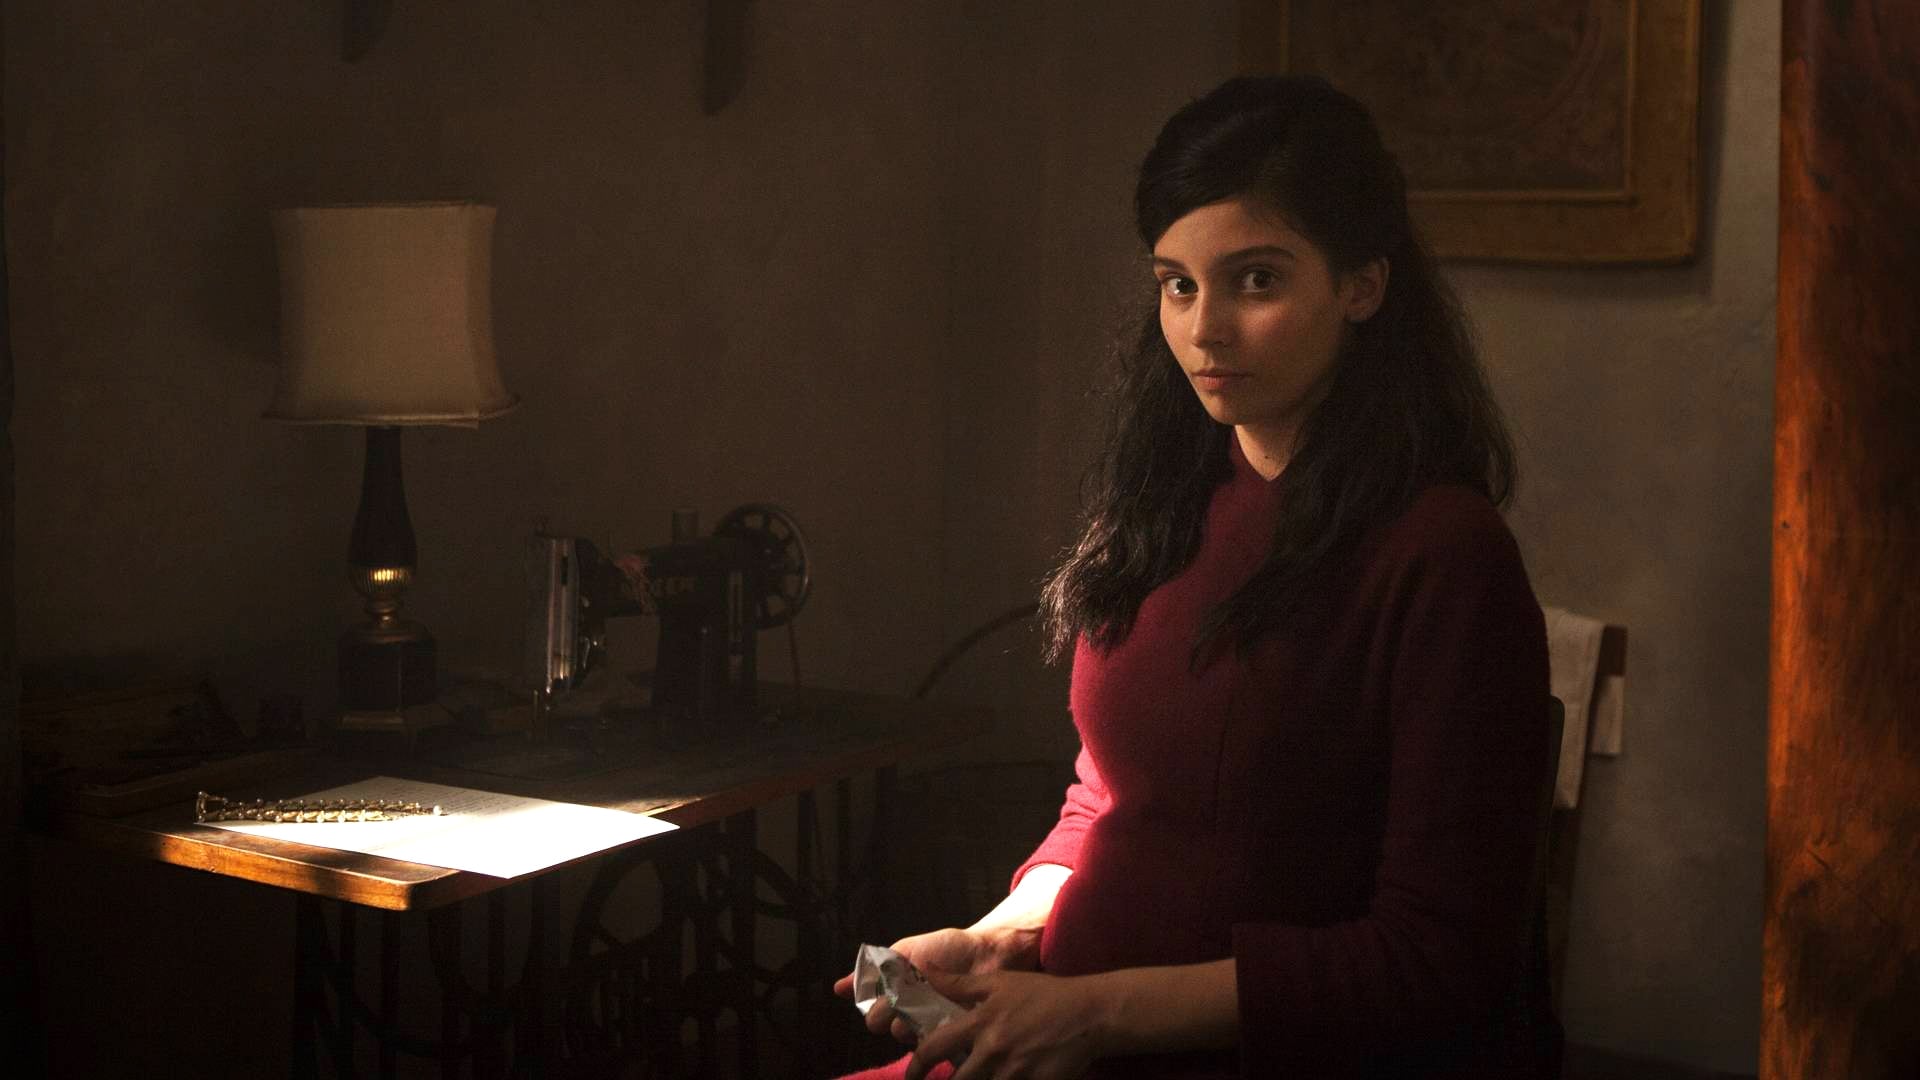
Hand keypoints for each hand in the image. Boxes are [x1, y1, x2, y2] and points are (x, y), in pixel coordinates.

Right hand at [833, 927, 1032, 1045]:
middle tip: (906, 1001)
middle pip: (891, 1029)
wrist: (985, 950)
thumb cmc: (944, 949)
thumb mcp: (904, 953)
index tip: (886, 995)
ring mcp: (933, 1026)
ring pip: (914, 1037)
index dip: (877, 1009)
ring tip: (931, 1004)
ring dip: (918, 1021)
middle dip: (895, 1016)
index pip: (873, 1017)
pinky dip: (943, 1032)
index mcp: (895, 999)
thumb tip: (836, 988)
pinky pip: (941, 1044)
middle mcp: (911, 1016)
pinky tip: (948, 1013)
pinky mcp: (956, 1033)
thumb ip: (873, 969)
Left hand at [904, 969, 1108, 1079]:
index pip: (934, 1048)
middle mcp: (993, 1051)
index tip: (912, 1074)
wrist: (1088, 1015)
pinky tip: (1011, 1076)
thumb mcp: (1000, 983)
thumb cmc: (1042, 995)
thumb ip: (958, 983)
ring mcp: (1015, 1072)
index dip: (916, 1065)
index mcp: (981, 1023)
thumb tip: (925, 970)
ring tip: (984, 1074)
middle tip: (951, 1078)